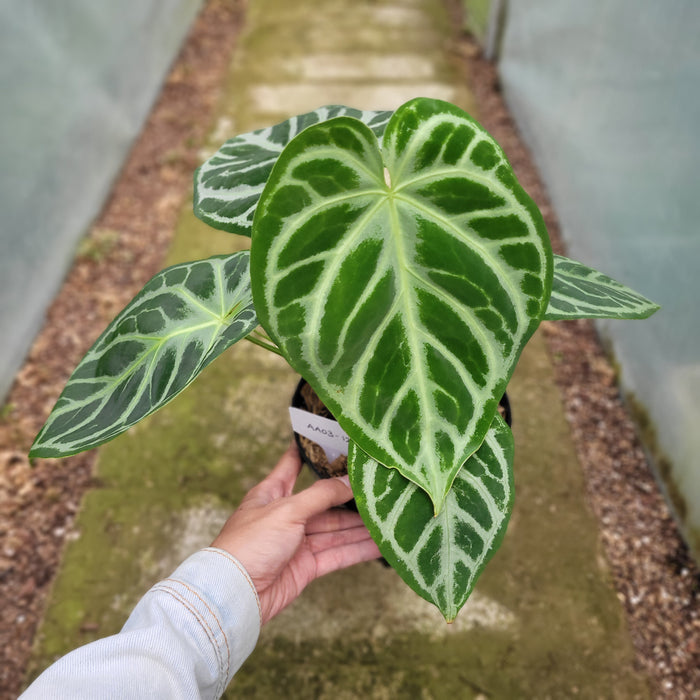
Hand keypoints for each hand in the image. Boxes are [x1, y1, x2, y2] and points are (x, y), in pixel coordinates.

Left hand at [211, 443, 380, 623]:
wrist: (235, 595)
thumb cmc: (250, 544)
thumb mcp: (286, 510)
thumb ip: (321, 495)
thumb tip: (349, 481)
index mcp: (271, 494)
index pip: (292, 465)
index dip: (309, 451)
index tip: (328, 437)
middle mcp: (286, 515)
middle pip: (324, 501)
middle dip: (349, 496)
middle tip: (378, 486)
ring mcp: (297, 542)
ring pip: (335, 529)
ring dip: (360, 525)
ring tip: (388, 514)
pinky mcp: (306, 566)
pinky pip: (337, 553)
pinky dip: (358, 549)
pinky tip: (380, 543)